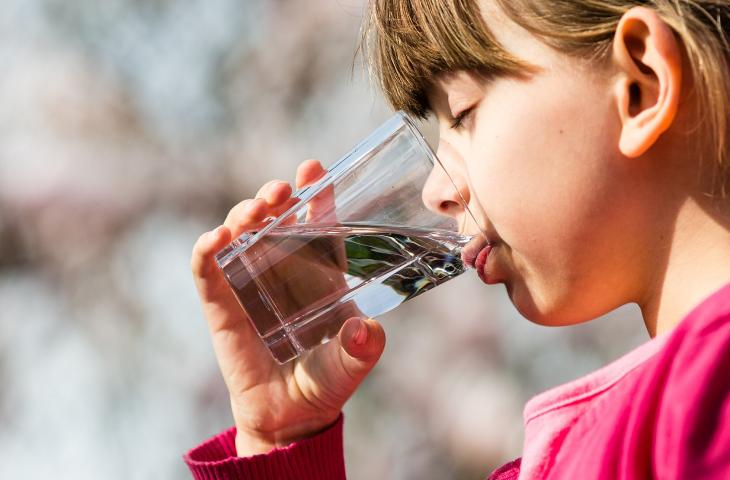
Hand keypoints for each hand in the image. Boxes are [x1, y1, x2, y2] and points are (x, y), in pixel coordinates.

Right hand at [191, 159, 386, 455]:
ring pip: (241, 232)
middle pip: (275, 218)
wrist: (288, 417)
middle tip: (282, 189)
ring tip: (256, 211)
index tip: (315, 167)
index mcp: (320, 273)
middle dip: (275, 196)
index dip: (317, 194)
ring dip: (244, 214)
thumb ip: (362, 349)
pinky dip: (208, 250)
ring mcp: (249, 283)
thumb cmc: (324, 382)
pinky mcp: (221, 304)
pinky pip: (208, 269)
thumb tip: (368, 331)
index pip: (318, 224)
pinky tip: (217, 239)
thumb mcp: (350, 364)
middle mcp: (283, 270)